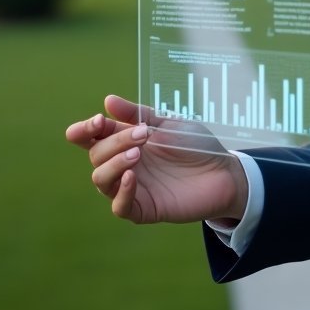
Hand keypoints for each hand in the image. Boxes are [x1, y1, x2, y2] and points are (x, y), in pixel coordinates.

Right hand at [65, 94, 247, 225]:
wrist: (224, 170)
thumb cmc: (196, 145)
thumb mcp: (169, 123)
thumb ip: (139, 114)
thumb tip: (108, 100)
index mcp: (126, 142)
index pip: (93, 137)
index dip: (86, 130)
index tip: (98, 122)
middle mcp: (123, 165)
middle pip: (96, 155)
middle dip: (113, 142)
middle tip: (142, 134)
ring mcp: (131, 187)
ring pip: (101, 180)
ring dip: (114, 163)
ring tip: (137, 152)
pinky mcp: (143, 208)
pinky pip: (120, 206)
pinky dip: (121, 191)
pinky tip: (131, 176)